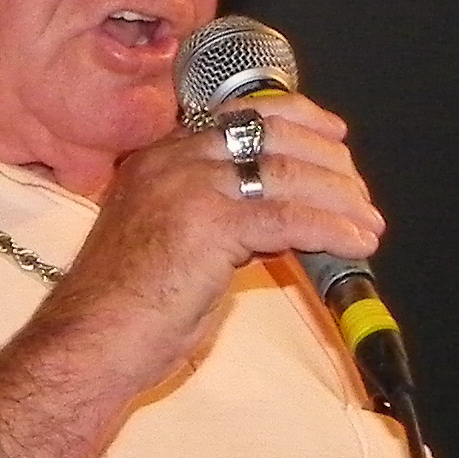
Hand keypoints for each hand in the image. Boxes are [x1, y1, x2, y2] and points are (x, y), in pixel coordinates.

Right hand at [46, 93, 383, 396]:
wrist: (89, 343)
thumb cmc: (126, 310)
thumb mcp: (173, 242)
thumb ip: (219, 217)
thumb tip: (279, 219)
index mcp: (159, 157)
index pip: (240, 114)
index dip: (298, 118)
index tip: (334, 135)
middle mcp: (173, 159)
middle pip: (273, 136)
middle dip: (329, 163)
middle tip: (360, 194)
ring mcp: (189, 186)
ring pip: (287, 173)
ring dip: (340, 198)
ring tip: (368, 224)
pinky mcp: (209, 223)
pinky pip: (289, 217)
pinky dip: (331, 228)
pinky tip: (355, 243)